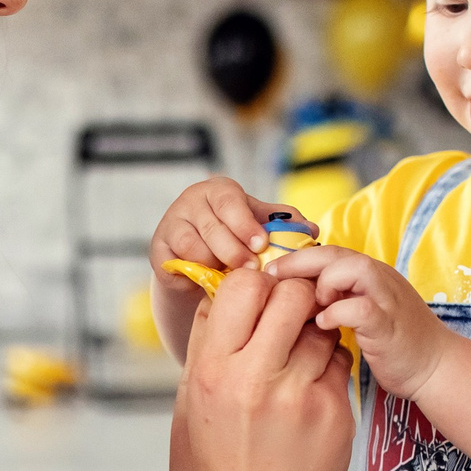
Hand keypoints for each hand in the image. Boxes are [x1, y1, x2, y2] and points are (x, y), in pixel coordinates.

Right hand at [149, 176, 281, 293]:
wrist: (199, 252)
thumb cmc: (234, 232)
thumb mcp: (258, 222)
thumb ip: (284, 224)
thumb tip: (312, 231)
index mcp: (219, 190)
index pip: (230, 203)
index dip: (245, 225)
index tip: (260, 245)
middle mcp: (191, 202)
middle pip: (212, 228)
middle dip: (234, 252)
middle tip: (252, 269)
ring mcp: (171, 224)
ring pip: (193, 248)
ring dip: (214, 265)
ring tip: (229, 275)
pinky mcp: (158, 249)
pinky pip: (177, 265)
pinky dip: (194, 276)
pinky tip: (207, 280)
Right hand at [172, 264, 354, 470]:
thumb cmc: (212, 464)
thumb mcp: (191, 400)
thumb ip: (207, 343)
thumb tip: (224, 292)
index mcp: (212, 369)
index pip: (244, 285)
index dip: (256, 284)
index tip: (259, 299)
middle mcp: (256, 378)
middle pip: (292, 296)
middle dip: (294, 299)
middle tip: (290, 318)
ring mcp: (300, 396)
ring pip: (322, 327)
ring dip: (314, 332)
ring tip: (297, 360)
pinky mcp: (334, 413)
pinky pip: (339, 364)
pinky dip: (327, 367)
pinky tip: (310, 391)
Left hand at [270, 245, 457, 401]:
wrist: (435, 367)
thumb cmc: (390, 343)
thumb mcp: (358, 314)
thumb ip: (333, 301)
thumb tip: (290, 298)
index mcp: (368, 275)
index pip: (326, 251)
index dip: (294, 258)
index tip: (268, 273)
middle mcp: (378, 280)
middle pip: (334, 253)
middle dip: (299, 262)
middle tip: (271, 278)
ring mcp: (387, 300)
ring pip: (354, 269)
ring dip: (324, 282)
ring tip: (310, 303)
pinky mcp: (390, 325)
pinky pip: (362, 308)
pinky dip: (338, 312)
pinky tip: (324, 325)